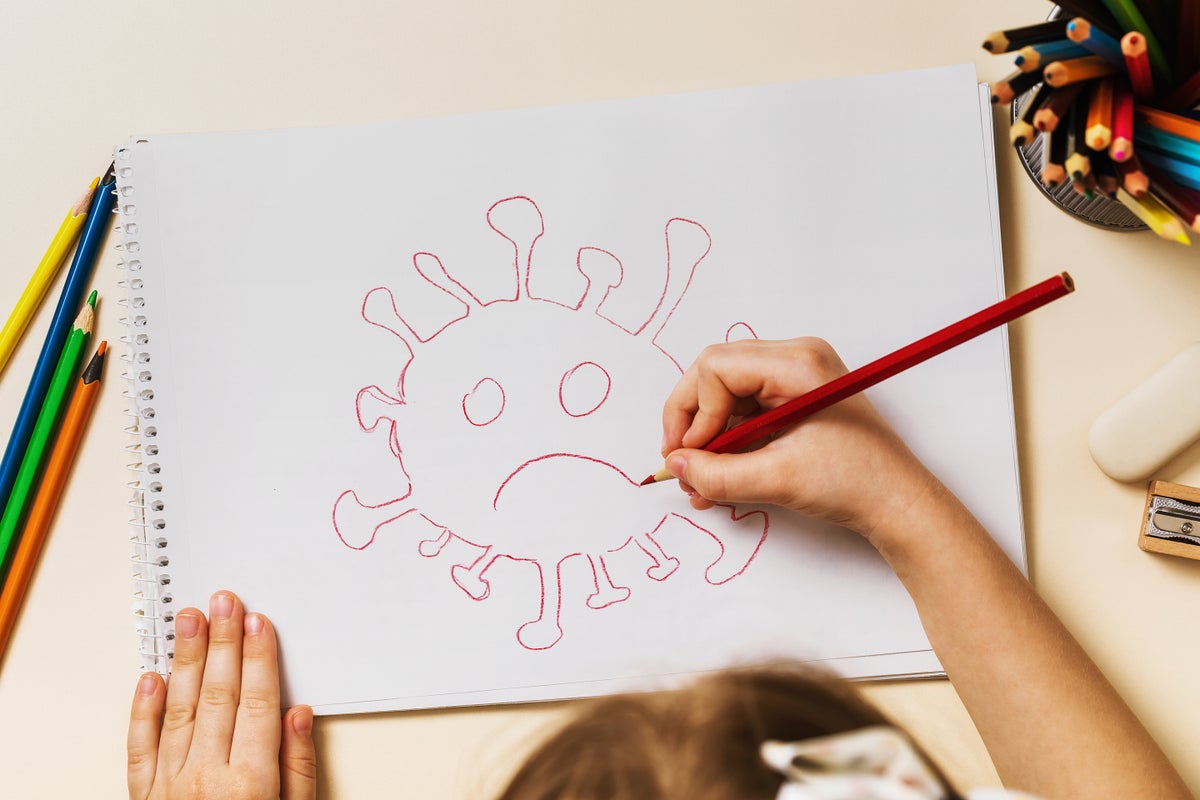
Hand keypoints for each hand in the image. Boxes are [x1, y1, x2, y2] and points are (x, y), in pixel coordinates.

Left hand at [127, 591, 316, 799]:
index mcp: (250, 785)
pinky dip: (143, 710)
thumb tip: (297, 716)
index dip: (258, 659)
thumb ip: (298, 768)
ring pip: (179, 710)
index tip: (258, 625)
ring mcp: (170, 787)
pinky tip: (152, 677)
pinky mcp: (144, 797)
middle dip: (223, 643)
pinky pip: (141, 747)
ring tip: (190, 621)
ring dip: (186, 660)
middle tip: (224, 604)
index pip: (256, 704)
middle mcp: (206, 780)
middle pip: (218, 696)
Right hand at [660, 337, 938, 539]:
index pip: (716, 368)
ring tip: (698, 483)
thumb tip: (675, 466)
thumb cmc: (857, 483)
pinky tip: (717, 477)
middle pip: (715, 374)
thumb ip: (718, 474)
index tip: (690, 455)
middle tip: (681, 464)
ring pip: (725, 395)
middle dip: (693, 422)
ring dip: (707, 438)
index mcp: (797, 364)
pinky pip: (743, 411)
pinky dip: (726, 443)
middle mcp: (794, 360)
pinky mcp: (794, 401)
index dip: (694, 412)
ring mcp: (795, 379)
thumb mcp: (778, 479)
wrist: (899, 503)